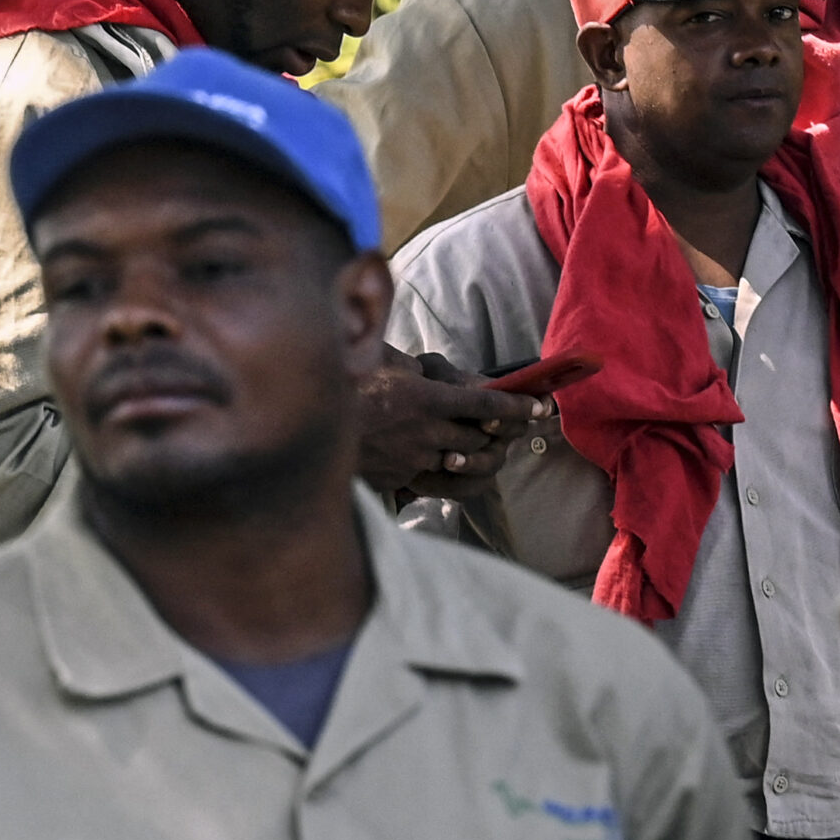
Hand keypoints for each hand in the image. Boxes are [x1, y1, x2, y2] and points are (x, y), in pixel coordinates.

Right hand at [356, 347, 548, 500]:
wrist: (299, 420)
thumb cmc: (344, 382)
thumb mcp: (383, 360)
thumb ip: (421, 369)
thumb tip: (450, 381)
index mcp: (424, 399)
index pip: (486, 406)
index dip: (518, 408)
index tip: (540, 406)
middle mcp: (422, 433)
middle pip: (480, 438)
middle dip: (501, 432)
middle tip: (514, 426)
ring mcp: (409, 460)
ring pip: (461, 462)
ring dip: (476, 453)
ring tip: (483, 445)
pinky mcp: (395, 479)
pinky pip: (433, 478)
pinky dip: (446, 468)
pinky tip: (444, 458)